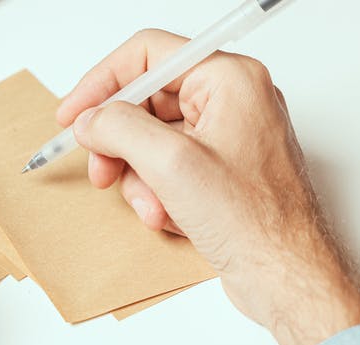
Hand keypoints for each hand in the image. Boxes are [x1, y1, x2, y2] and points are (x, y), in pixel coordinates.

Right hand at [57, 29, 359, 344]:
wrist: (286, 275)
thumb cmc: (255, 223)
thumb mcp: (170, 165)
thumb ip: (119, 128)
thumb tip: (91, 119)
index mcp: (230, 80)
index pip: (148, 55)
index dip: (102, 83)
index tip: (73, 116)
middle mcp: (233, 100)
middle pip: (148, 100)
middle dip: (120, 142)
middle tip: (102, 169)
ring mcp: (229, 136)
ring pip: (154, 139)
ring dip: (140, 177)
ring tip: (152, 206)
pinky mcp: (223, 170)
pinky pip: (170, 166)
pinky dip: (158, 192)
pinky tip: (169, 216)